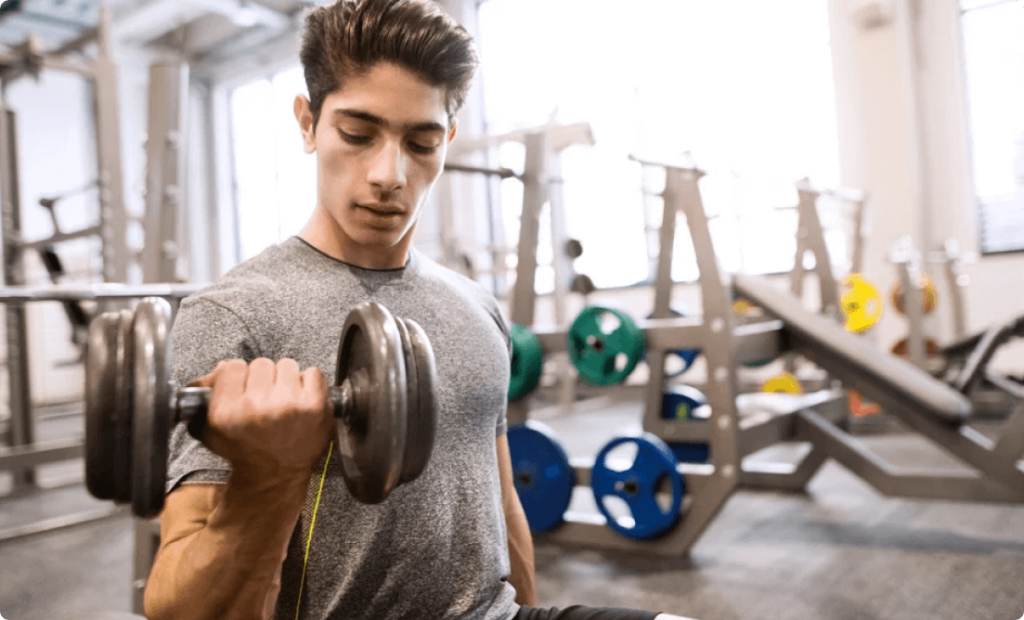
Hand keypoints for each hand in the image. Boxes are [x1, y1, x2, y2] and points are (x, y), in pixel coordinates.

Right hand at [189, 358, 333, 480]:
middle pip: (261, 364)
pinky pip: (313, 373)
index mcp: (227, 411)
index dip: (240, 378)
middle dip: (264, 379)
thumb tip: (221, 367)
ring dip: (286, 380)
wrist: (276, 474)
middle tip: (265, 399)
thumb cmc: (245, 450)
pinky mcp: (314, 406)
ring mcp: (288, 405)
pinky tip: (302, 401)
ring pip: (287, 366)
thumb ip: (205, 393)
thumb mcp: (211, 429)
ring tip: (284, 401)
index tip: (244, 390)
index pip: (233, 367)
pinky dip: (310, 384)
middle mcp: (256, 407)